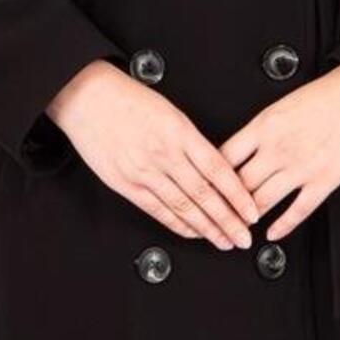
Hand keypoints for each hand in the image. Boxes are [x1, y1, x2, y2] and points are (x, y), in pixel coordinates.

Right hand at [45, 61, 260, 249]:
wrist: (87, 98)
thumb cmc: (127, 99)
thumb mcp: (170, 112)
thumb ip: (191, 141)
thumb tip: (215, 167)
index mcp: (180, 132)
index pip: (218, 171)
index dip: (238, 196)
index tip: (252, 212)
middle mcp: (164, 154)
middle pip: (204, 195)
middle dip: (228, 221)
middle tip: (244, 237)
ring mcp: (144, 172)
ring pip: (183, 208)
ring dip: (207, 229)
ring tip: (224, 241)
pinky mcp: (126, 184)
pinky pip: (158, 211)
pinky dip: (178, 225)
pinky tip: (193, 233)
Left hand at [218, 66, 339, 241]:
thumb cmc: (325, 96)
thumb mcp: (279, 106)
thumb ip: (258, 131)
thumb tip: (240, 153)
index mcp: (262, 127)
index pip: (223, 159)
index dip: (211, 178)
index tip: (207, 188)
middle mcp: (277, 150)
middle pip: (238, 185)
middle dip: (225, 205)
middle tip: (218, 215)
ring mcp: (300, 168)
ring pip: (262, 202)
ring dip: (248, 219)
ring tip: (240, 227)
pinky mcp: (323, 181)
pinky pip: (297, 211)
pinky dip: (282, 227)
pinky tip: (272, 233)